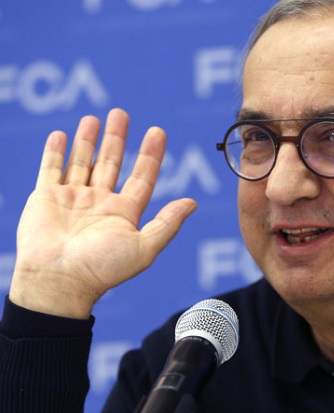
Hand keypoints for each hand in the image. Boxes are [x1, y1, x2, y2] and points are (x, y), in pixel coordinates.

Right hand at [9, 109, 196, 318]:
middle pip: (111, 163)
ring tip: (94, 118)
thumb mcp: (144, 247)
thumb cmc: (103, 269)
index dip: (150, 155)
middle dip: (117, 138)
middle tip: (121, 113)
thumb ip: (167, 223)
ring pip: (82, 161)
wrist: (59, 281)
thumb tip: (193, 202)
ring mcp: (72, 199)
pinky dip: (56, 152)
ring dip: (88, 140)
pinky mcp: (45, 198)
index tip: (157, 131)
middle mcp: (99, 203)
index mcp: (124, 213)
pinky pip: (51, 169)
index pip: (142, 177)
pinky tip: (62, 134)